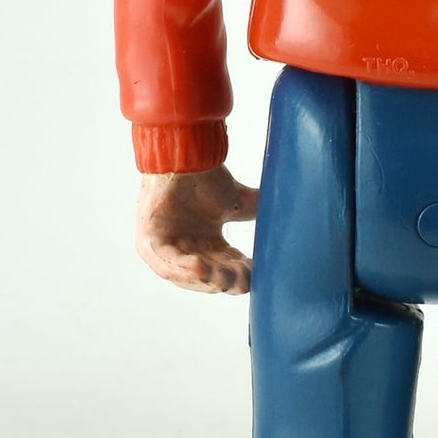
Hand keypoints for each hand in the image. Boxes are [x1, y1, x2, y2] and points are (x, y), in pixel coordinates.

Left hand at [136, 165, 259, 294]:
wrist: (183, 156)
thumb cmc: (203, 176)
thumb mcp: (235, 202)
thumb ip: (256, 210)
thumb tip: (286, 209)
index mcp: (206, 245)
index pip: (227, 267)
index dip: (243, 273)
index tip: (260, 271)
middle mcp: (186, 251)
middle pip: (211, 277)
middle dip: (229, 281)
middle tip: (245, 279)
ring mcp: (166, 250)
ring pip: (189, 276)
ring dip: (210, 279)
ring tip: (225, 279)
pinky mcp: (150, 242)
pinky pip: (167, 262)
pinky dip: (184, 268)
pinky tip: (201, 267)